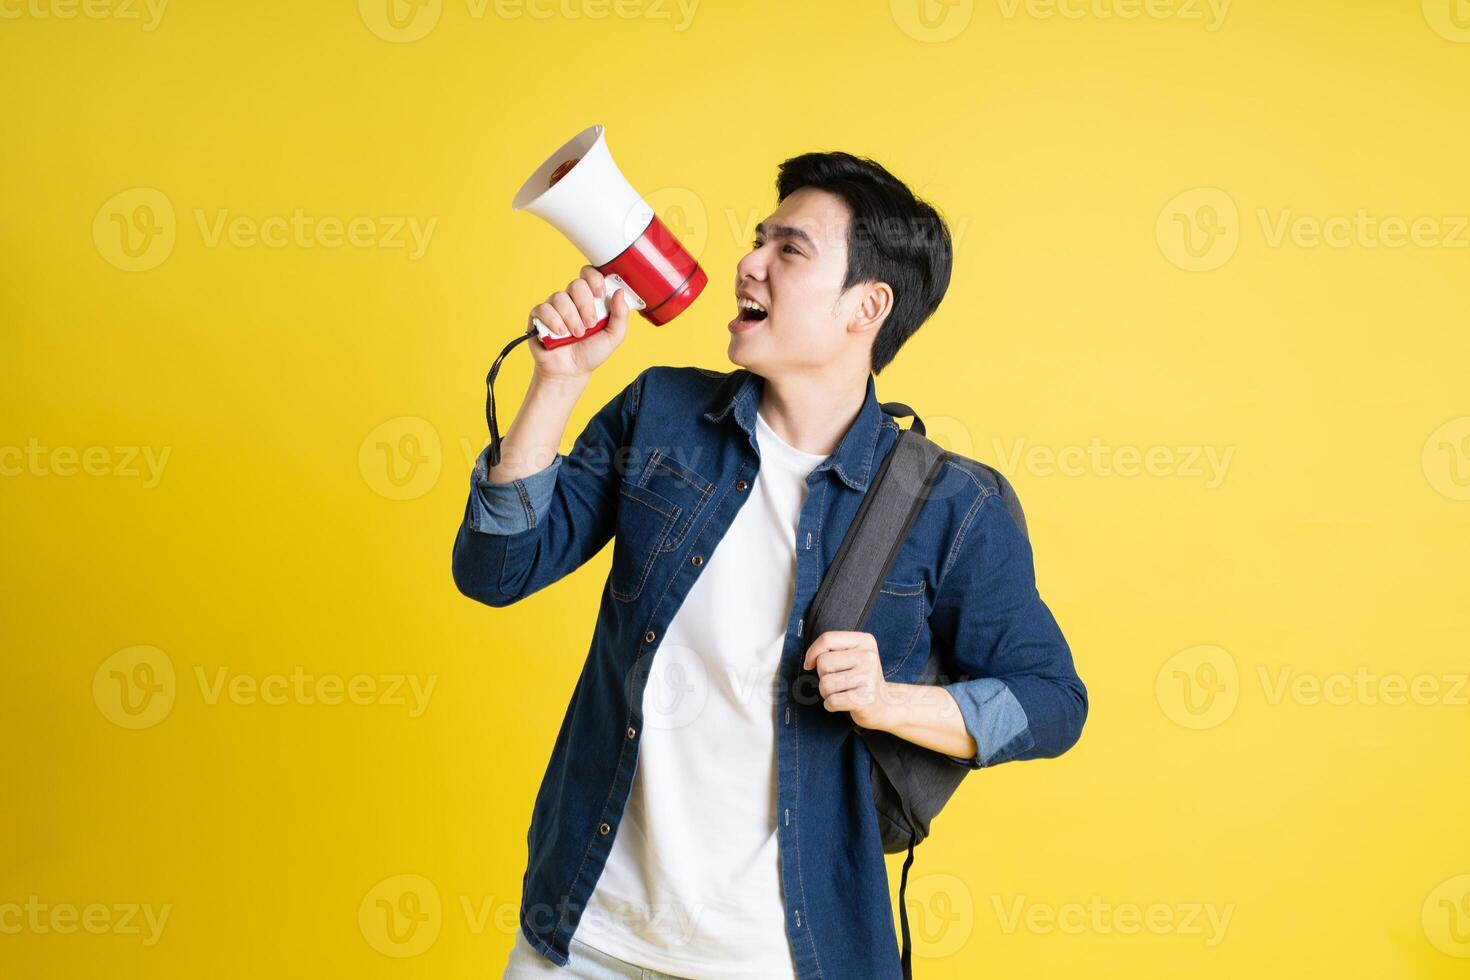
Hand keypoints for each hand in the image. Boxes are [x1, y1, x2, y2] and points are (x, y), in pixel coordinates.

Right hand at [526, 264, 630, 382]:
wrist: (570, 372)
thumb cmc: (591, 353)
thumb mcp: (614, 336)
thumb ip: (621, 315)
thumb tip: (619, 291)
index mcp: (590, 300)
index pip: (589, 275)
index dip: (594, 279)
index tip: (600, 294)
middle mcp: (572, 300)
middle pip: (576, 284)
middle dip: (585, 305)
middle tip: (590, 325)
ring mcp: (555, 307)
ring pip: (560, 297)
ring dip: (571, 318)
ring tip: (576, 335)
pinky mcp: (539, 316)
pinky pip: (544, 308)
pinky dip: (554, 321)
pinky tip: (560, 334)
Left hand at [803, 631, 894, 730]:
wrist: (885, 705)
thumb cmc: (861, 679)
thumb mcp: (852, 656)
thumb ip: (831, 650)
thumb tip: (809, 661)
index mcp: (865, 641)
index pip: (827, 639)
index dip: (812, 652)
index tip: (810, 664)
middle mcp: (869, 657)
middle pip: (823, 663)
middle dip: (823, 676)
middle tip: (838, 681)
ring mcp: (868, 678)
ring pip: (825, 684)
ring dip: (826, 692)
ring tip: (842, 692)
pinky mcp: (865, 699)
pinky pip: (831, 701)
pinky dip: (831, 705)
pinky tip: (844, 703)